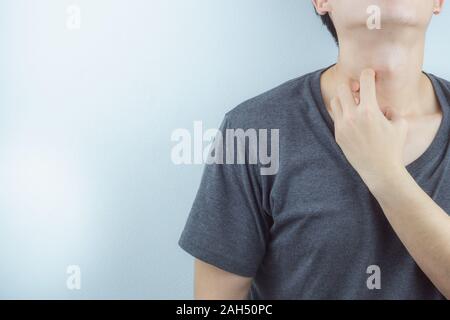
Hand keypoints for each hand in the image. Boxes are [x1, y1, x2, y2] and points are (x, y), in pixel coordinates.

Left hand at [330, 69, 408, 190]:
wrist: (379, 170)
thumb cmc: (392, 147)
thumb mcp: (399, 124)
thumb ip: (391, 109)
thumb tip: (383, 105)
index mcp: (369, 111)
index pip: (364, 80)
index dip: (368, 73)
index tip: (370, 75)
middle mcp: (352, 116)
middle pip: (343, 88)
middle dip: (351, 85)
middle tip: (359, 90)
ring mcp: (342, 126)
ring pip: (335, 101)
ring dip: (344, 98)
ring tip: (355, 104)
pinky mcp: (337, 134)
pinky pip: (336, 116)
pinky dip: (342, 112)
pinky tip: (352, 117)